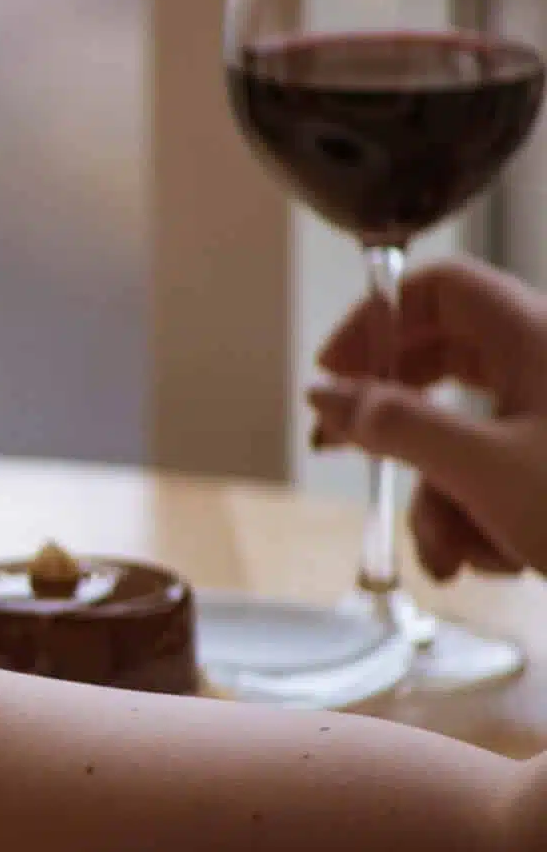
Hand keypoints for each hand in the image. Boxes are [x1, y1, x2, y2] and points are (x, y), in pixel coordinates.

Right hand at [308, 256, 546, 579]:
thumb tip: (325, 394)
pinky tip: (497, 563)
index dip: (377, 320)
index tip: (335, 375)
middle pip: (441, 363)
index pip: (437, 289)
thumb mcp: (482, 470)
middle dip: (396, 424)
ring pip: (464, 434)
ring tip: (456, 556)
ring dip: (441, 500)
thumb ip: (393, 425)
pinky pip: (496, 475)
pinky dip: (480, 519)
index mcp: (537, 339)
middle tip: (344, 450)